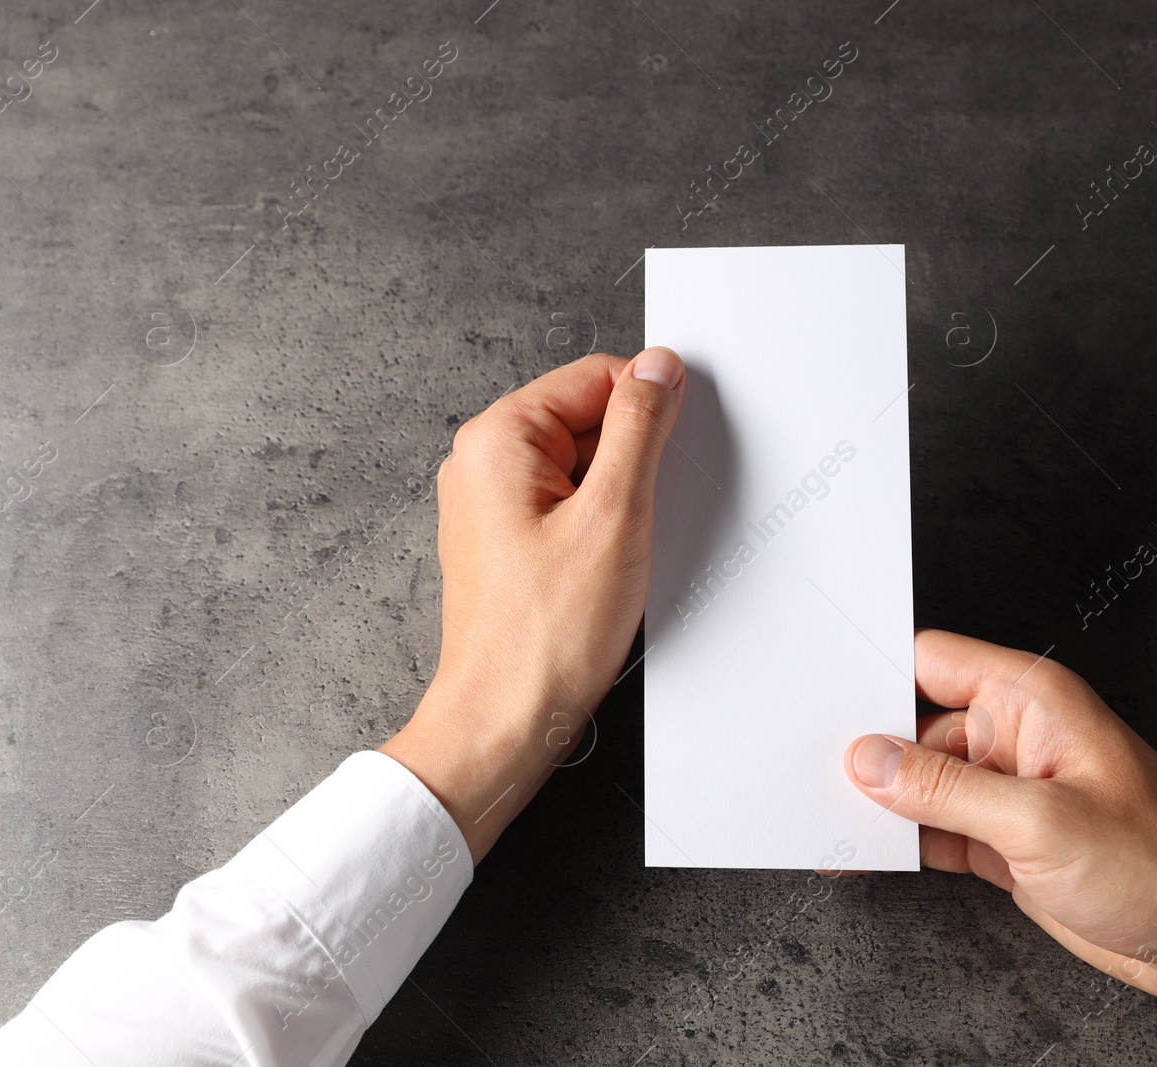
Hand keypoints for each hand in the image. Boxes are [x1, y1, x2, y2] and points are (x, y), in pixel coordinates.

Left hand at [381, 348, 684, 862]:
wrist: (506, 720)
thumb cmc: (544, 637)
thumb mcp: (614, 516)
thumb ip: (639, 429)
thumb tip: (658, 369)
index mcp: (497, 439)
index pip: (595, 377)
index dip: (647, 408)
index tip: (673, 447)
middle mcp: (483, 464)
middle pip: (588, 420)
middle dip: (630, 463)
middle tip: (637, 518)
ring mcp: (491, 505)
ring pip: (583, 468)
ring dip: (618, 501)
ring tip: (616, 554)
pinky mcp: (507, 542)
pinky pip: (569, 508)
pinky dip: (600, 530)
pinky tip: (606, 571)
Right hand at [842, 629, 1156, 1042]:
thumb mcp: (1043, 823)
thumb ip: (947, 791)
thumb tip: (871, 761)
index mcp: (1031, 699)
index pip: (930, 661)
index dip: (872, 671)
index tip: (818, 695)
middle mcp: (1016, 736)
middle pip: (914, 725)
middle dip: (864, 748)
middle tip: (803, 768)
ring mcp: (1009, 792)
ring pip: (920, 784)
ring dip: (878, 804)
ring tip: (821, 816)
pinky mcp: (1007, 842)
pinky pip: (935, 830)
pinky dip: (900, 842)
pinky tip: (863, 852)